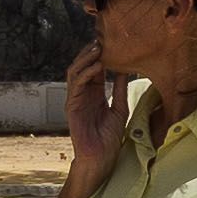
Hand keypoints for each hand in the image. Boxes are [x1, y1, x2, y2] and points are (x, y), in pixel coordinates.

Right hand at [64, 41, 124, 169]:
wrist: (100, 158)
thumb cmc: (109, 138)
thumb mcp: (120, 109)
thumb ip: (119, 89)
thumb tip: (125, 70)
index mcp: (94, 94)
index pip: (94, 68)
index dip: (100, 55)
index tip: (111, 42)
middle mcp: (83, 94)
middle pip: (82, 66)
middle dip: (90, 52)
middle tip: (103, 39)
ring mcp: (75, 99)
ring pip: (75, 71)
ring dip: (86, 58)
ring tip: (98, 48)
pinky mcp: (71, 106)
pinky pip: (76, 85)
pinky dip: (86, 74)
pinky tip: (97, 67)